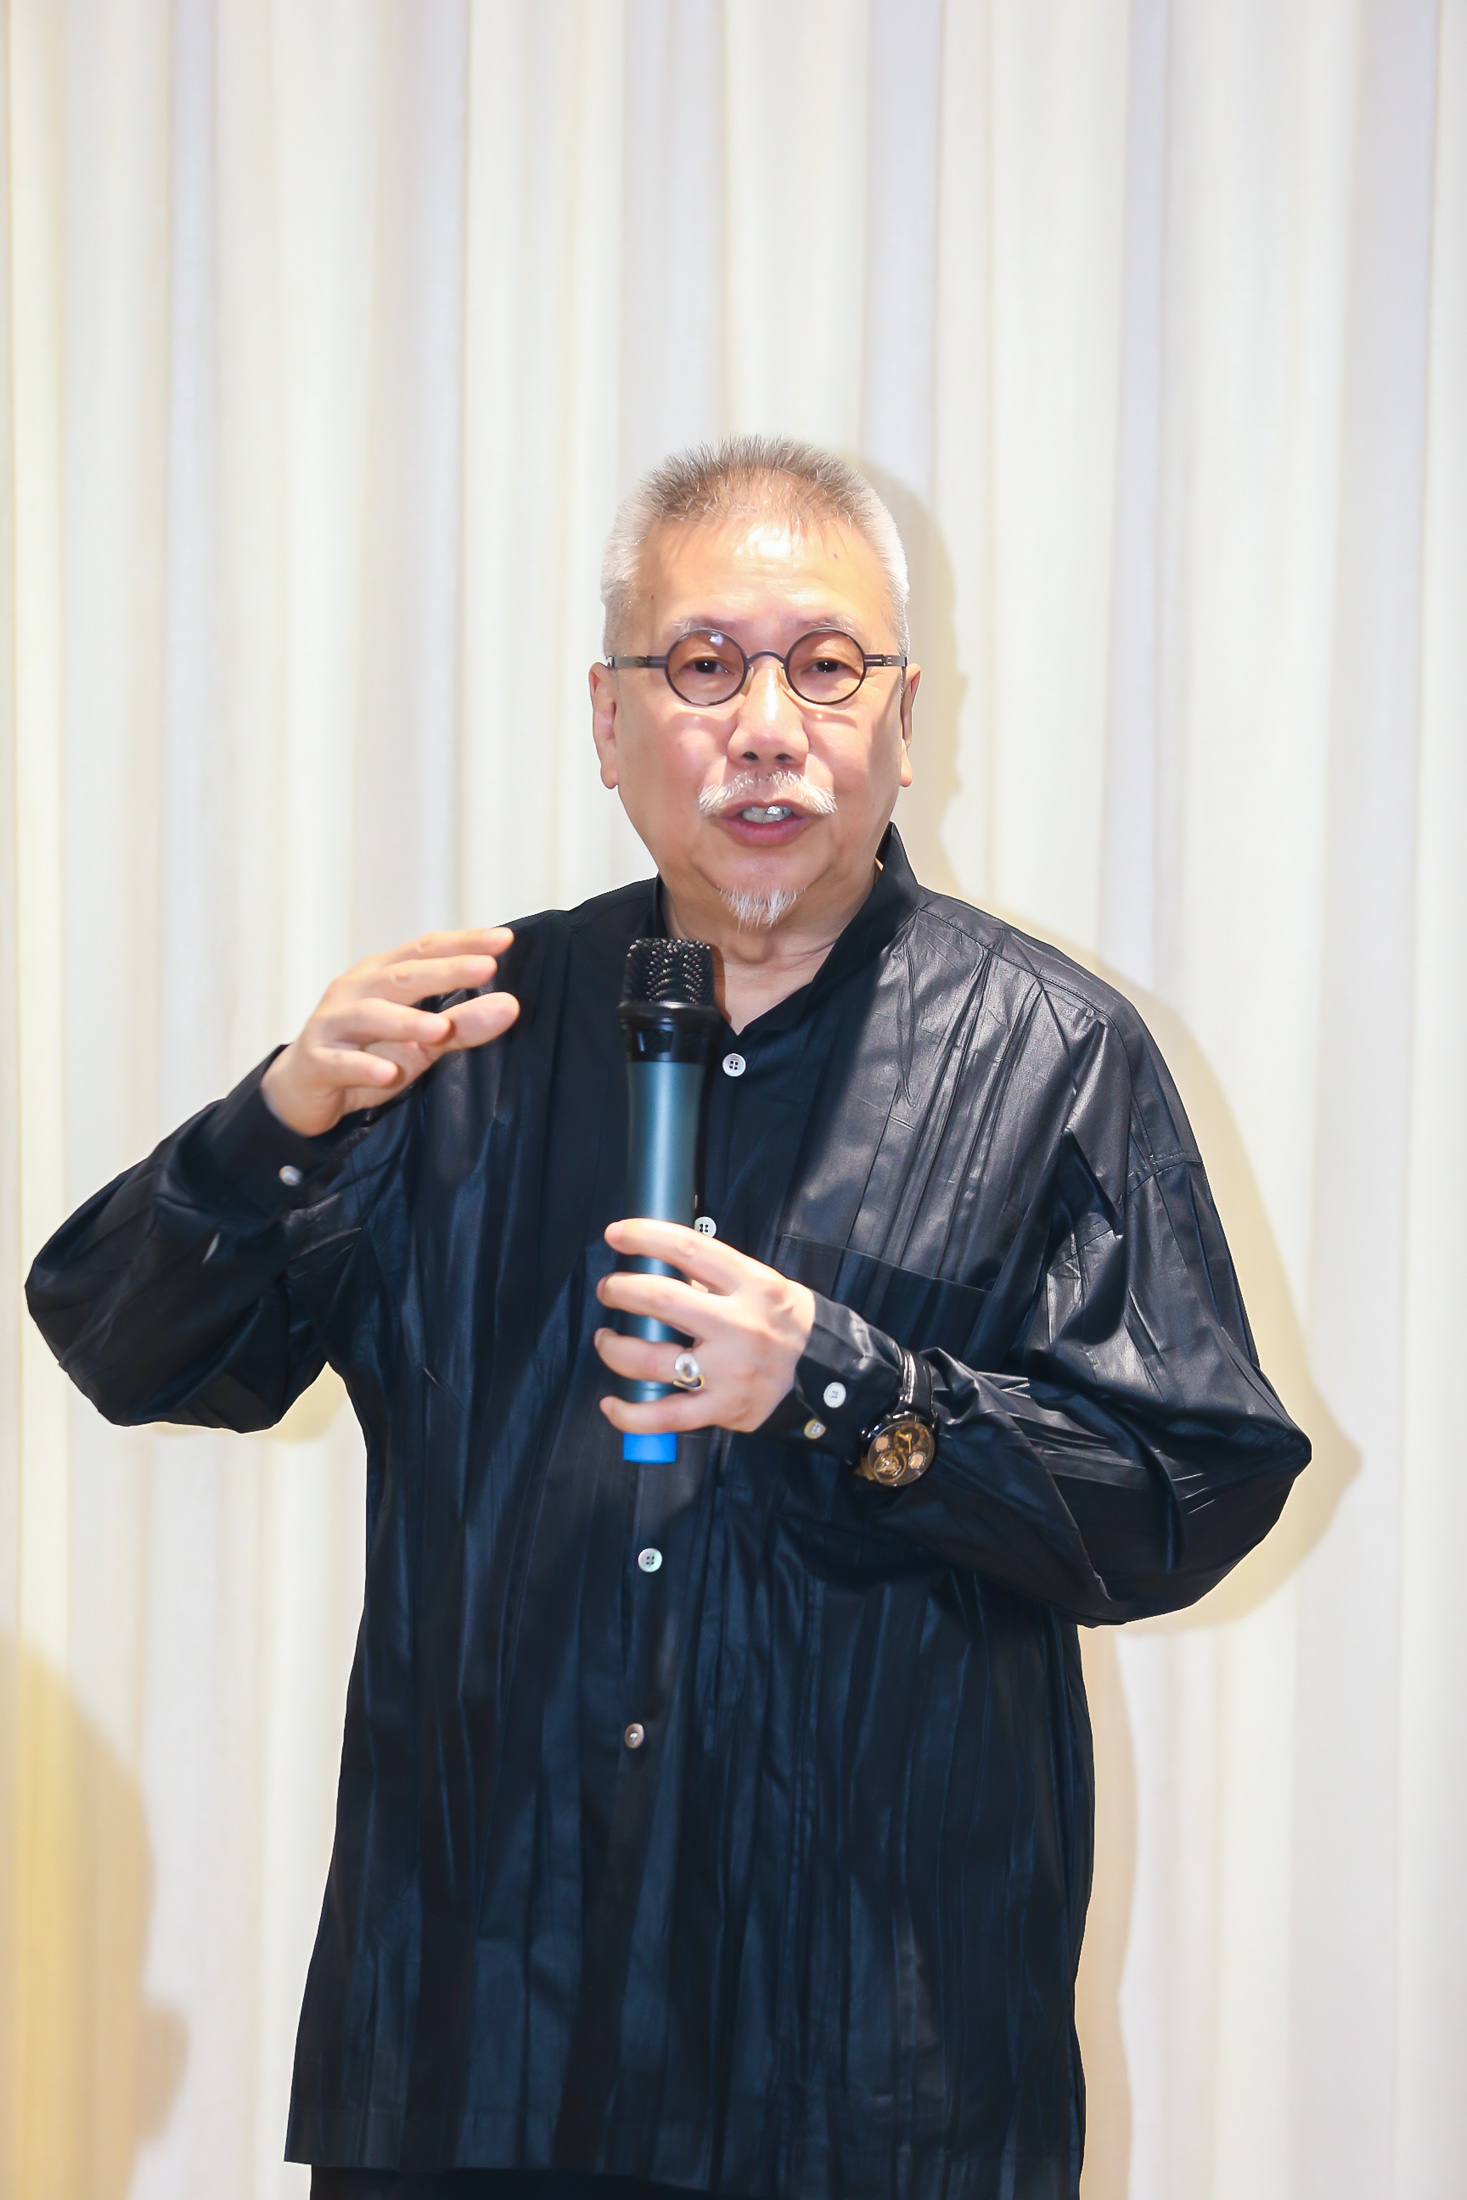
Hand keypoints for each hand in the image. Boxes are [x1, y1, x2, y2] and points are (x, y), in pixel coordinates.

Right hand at [261, 928, 518, 1136]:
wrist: (302, 1089)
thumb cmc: (367, 1053)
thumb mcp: (420, 1043)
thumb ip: (462, 1025)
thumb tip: (510, 1006)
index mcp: (382, 976)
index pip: (425, 950)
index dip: (463, 942)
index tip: (503, 939)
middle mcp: (355, 991)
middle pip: (401, 976)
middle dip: (444, 972)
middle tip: (485, 968)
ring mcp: (332, 1024)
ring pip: (368, 1015)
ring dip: (405, 1021)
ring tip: (440, 1029)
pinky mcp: (316, 1061)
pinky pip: (340, 1062)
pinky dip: (363, 1066)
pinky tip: (388, 1073)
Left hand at [594, 1219, 815, 1435]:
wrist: (820, 1369)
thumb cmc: (779, 1318)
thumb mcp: (759, 1281)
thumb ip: (712, 1275)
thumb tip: (654, 1264)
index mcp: (750, 1284)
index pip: (688, 1249)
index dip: (644, 1237)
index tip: (616, 1234)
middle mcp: (738, 1325)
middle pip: (661, 1300)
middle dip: (620, 1291)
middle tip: (608, 1289)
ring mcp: (729, 1371)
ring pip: (652, 1360)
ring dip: (614, 1349)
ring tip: (606, 1340)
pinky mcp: (723, 1408)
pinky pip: (666, 1416)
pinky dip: (631, 1414)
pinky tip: (611, 1404)